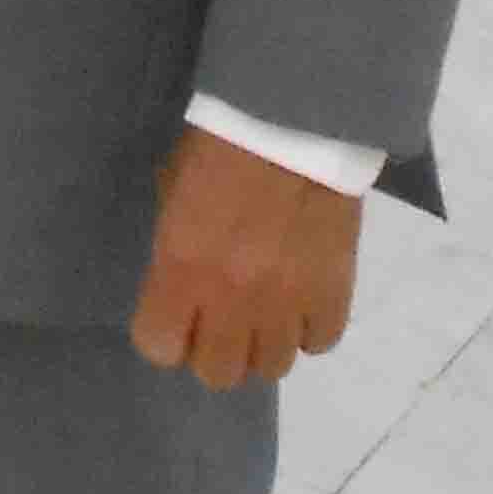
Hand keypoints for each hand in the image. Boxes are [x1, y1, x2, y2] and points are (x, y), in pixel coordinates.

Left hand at [126, 123, 359, 388]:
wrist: (297, 120)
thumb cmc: (221, 144)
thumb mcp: (173, 190)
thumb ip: (175, 249)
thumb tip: (180, 285)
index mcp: (182, 268)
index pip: (159, 346)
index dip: (165, 335)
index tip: (174, 316)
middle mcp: (231, 299)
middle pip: (218, 373)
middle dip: (214, 348)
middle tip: (221, 317)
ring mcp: (286, 303)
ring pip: (271, 368)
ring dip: (264, 343)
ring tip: (266, 309)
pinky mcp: (333, 295)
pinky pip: (319, 343)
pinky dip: (309, 329)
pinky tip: (303, 300)